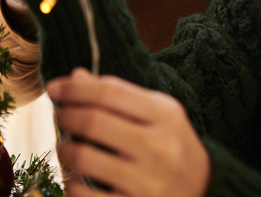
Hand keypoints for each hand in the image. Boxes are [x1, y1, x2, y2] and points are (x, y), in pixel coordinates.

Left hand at [47, 69, 210, 196]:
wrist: (206, 191)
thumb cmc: (172, 146)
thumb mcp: (158, 113)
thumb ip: (120, 94)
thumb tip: (76, 76)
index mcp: (165, 116)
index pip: (110, 92)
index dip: (75, 88)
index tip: (54, 88)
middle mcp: (159, 148)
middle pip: (94, 122)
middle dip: (66, 115)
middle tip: (58, 115)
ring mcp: (148, 182)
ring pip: (85, 158)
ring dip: (64, 149)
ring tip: (64, 146)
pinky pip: (86, 196)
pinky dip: (71, 184)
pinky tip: (74, 177)